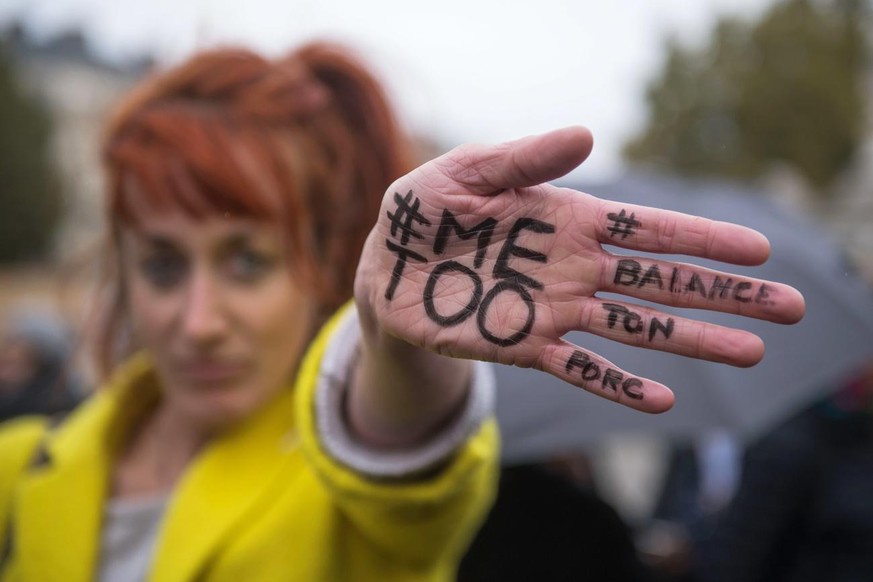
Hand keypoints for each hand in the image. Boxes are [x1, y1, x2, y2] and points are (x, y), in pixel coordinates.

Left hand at [355, 127, 804, 412]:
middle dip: (722, 294)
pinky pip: (577, 368)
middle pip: (659, 282)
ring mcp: (552, 310)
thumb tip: (588, 136)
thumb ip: (525, 157)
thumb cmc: (426, 212)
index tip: (757, 251)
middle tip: (787, 308)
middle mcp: (572, 268)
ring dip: (689, 340)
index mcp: (566, 219)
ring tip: (747, 351)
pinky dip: (615, 384)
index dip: (701, 238)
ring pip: (634, 328)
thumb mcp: (467, 171)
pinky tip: (660, 401)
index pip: (647, 229)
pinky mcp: (521, 345)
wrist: (384, 267)